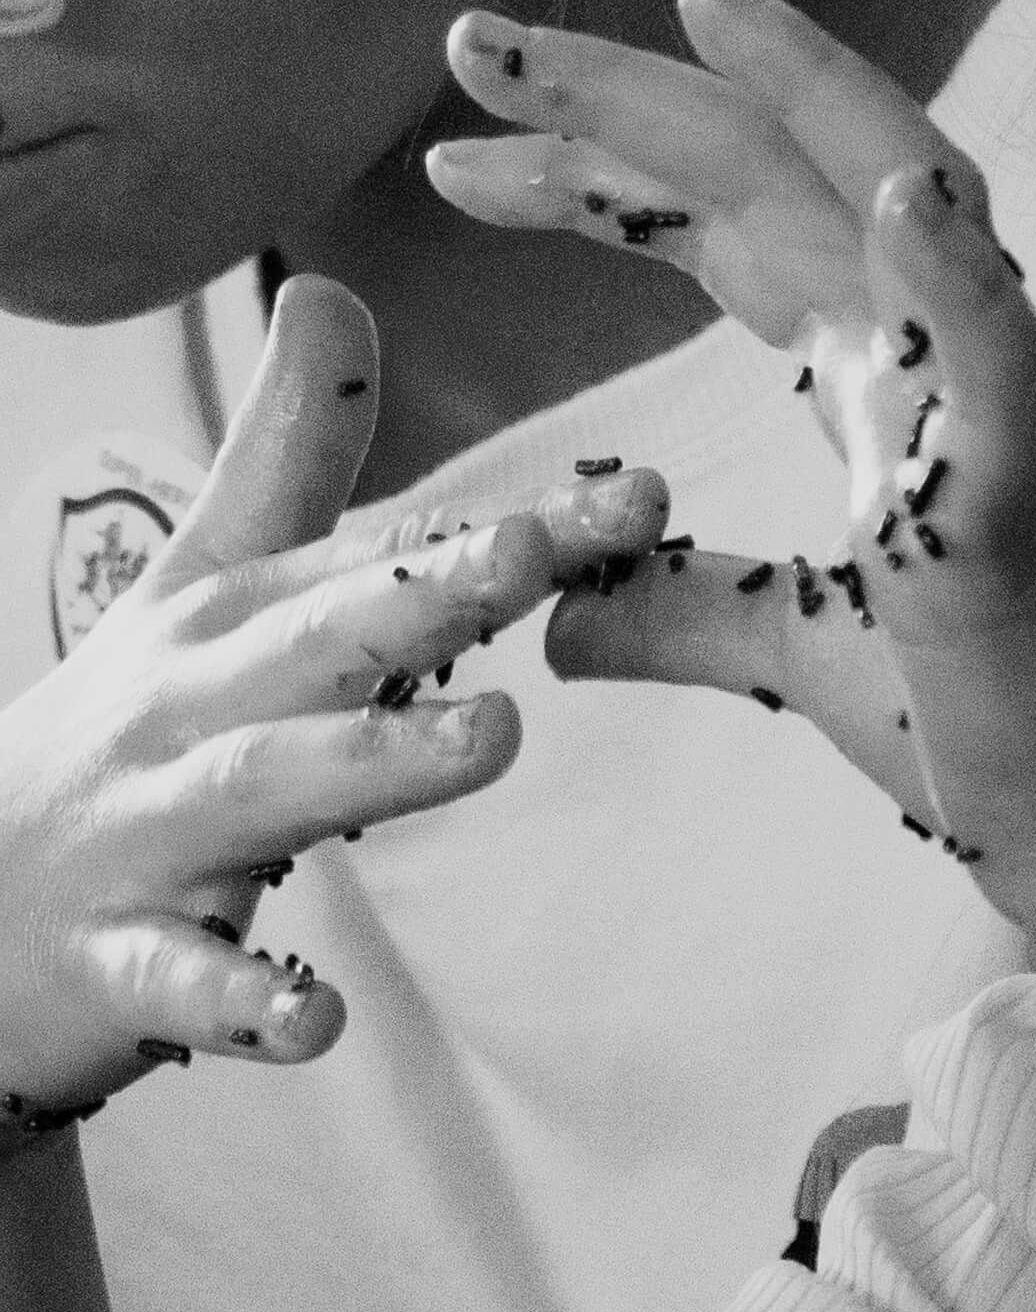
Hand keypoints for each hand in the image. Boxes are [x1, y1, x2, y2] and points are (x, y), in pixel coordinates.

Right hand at [0, 275, 666, 1127]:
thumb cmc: (120, 733)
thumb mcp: (199, 587)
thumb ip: (287, 455)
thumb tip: (337, 289)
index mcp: (233, 615)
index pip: (387, 556)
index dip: (513, 525)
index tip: (640, 497)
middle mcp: (194, 703)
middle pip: (324, 636)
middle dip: (425, 588)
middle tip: (533, 549)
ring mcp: (151, 832)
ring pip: (266, 787)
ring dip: (375, 761)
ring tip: (494, 738)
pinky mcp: (119, 960)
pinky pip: (185, 985)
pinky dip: (245, 1002)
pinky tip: (317, 1022)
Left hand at [428, 0, 1035, 942]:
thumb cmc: (1011, 741)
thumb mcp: (799, 659)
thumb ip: (687, 609)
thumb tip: (567, 609)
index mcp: (886, 387)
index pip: (731, 225)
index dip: (599, 171)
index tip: (460, 149)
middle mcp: (939, 365)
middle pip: (783, 171)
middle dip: (627, 94)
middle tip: (471, 40)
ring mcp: (994, 420)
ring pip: (911, 204)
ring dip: (810, 96)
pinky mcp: (1033, 513)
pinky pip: (1007, 375)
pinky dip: (959, 279)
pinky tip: (903, 198)